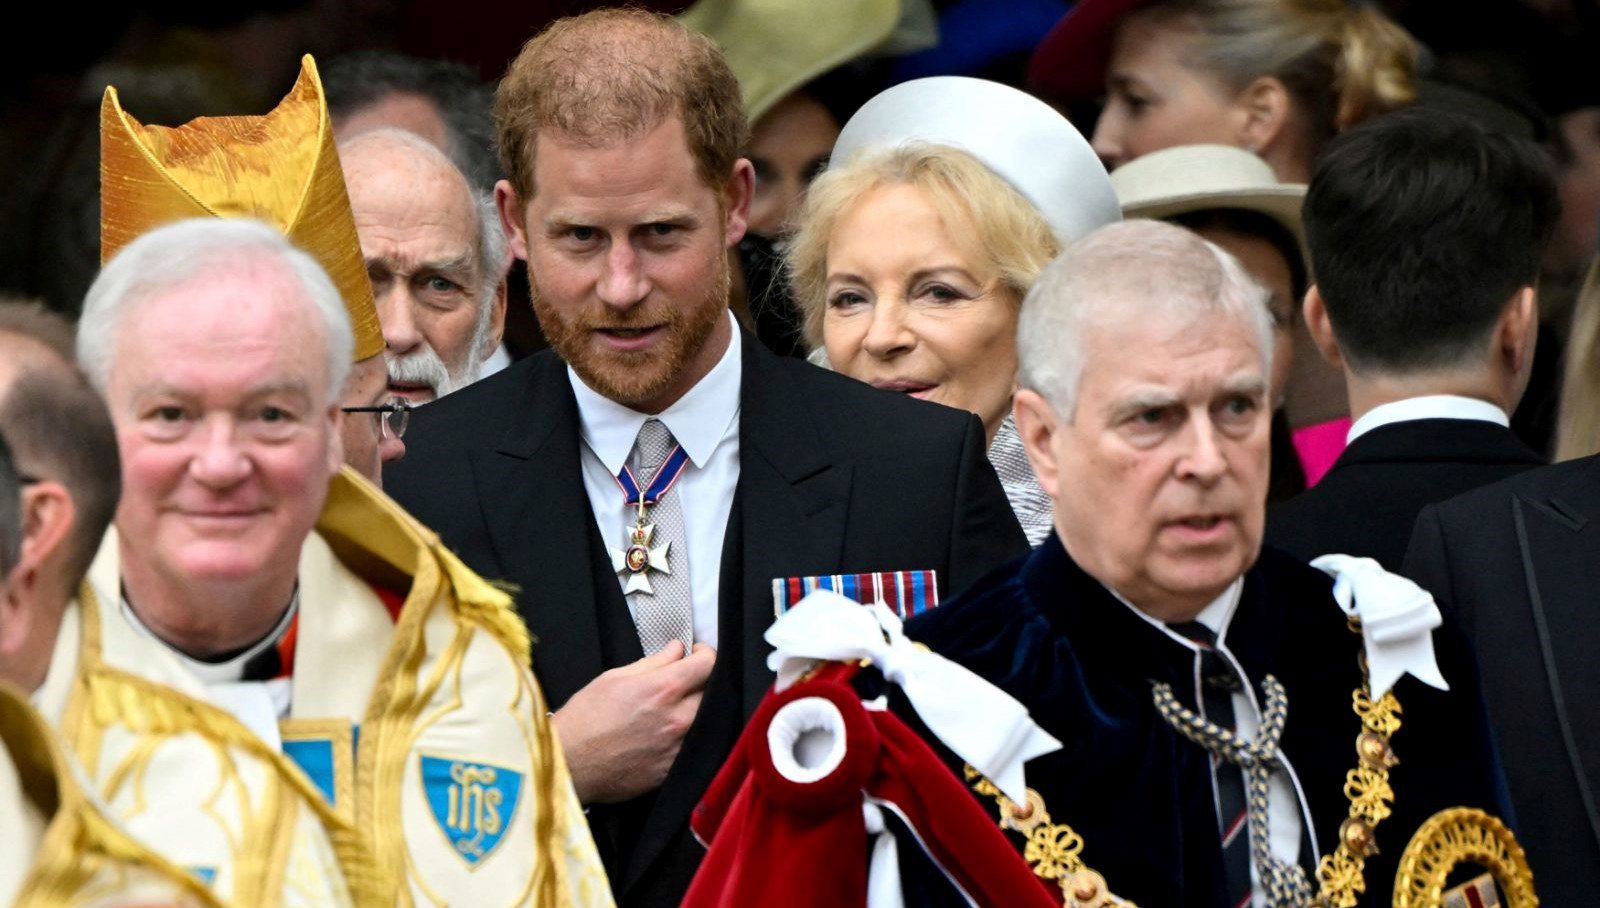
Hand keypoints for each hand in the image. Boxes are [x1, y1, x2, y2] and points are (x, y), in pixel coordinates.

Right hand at [552, 641, 715, 803]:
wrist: (569, 765)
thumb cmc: (585, 717)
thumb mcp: (614, 677)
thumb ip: (654, 662)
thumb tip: (677, 649)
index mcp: (664, 689)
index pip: (708, 663)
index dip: (704, 653)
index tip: (695, 654)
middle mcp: (679, 718)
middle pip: (712, 692)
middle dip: (700, 682)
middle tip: (683, 682)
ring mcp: (679, 747)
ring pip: (705, 720)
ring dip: (695, 710)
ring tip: (673, 708)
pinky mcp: (673, 769)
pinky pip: (692, 745)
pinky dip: (686, 735)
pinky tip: (665, 732)